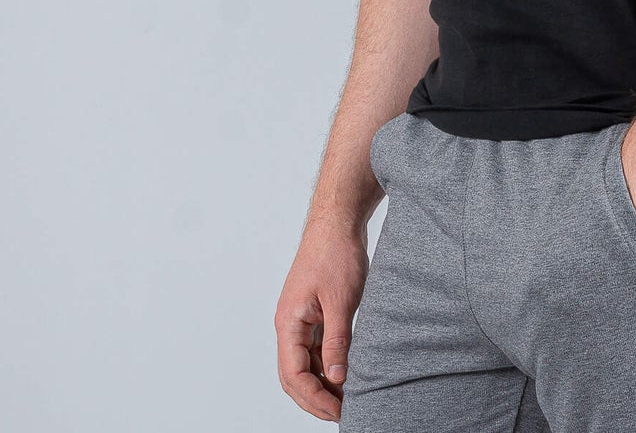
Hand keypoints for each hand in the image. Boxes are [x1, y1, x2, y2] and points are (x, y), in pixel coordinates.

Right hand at [274, 224, 369, 421]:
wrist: (338, 221)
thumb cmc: (336, 253)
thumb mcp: (342, 300)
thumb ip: (337, 341)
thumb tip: (336, 377)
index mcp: (289, 323)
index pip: (294, 375)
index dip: (315, 398)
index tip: (338, 411)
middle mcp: (290, 325)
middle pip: (295, 376)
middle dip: (315, 398)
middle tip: (342, 413)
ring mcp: (301, 319)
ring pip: (305, 364)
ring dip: (322, 384)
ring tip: (347, 399)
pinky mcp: (314, 312)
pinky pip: (315, 348)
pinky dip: (327, 365)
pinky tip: (345, 374)